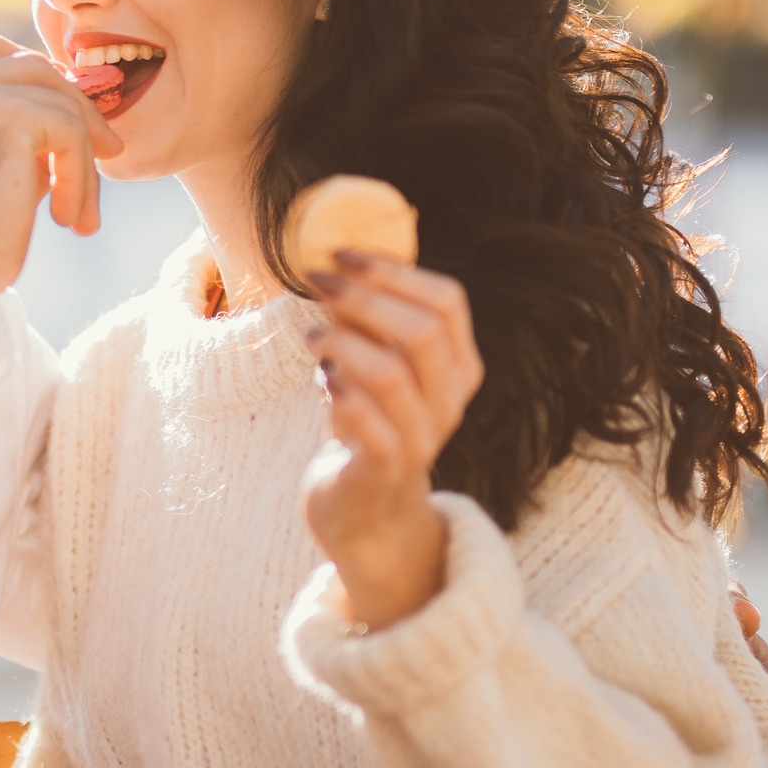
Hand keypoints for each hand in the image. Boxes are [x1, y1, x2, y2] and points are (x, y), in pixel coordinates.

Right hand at [0, 23, 122, 290]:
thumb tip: (78, 109)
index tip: (53, 105)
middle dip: (74, 107)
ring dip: (84, 156)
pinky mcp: (6, 115)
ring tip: (80, 210)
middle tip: (102, 152)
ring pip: (60, 99)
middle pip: (31, 64)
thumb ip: (13, 126)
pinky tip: (69, 219)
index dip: (21, 59)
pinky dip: (80, 178)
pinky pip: (71, 132)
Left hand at [301, 251, 482, 629]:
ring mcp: (422, 440)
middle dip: (365, 297)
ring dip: (342, 343)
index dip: (395, 269)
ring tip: (310, 338)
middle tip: (316, 282)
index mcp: (457, 367)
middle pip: (423, 331)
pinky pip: (370, 426)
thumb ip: (368, 321)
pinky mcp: (385, 472)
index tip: (342, 253)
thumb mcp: (374, 365)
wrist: (365, 513)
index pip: (448, 302)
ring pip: (392, 374)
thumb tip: (336, 262)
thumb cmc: (366, 423)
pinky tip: (321, 382)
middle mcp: (449, 402)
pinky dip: (342, 394)